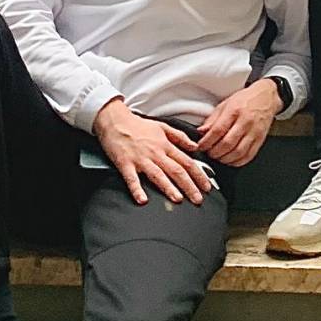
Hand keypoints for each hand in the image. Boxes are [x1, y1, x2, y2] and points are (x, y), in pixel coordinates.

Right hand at [92, 98, 214, 205]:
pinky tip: (142, 199)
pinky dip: (137, 189)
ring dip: (169, 188)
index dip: (199, 175)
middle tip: (198, 199)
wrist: (114, 120)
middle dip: (189, 186)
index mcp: (165, 145)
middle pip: (176, 171)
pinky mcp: (125, 164)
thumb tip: (195, 146)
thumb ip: (180, 137)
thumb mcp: (163, 126)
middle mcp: (156, 153)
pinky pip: (132, 179)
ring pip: (158, 175)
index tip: (206, 186)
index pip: (187, 162)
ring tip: (178, 199)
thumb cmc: (137, 125)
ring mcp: (141, 159)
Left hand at [196, 77, 282, 166]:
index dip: (207, 142)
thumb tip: (201, 132)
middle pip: (227, 143)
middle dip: (214, 152)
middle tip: (209, 152)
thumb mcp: (225, 104)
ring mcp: (254, 132)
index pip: (218, 130)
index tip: (201, 146)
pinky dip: (237, 162)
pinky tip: (230, 159)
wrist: (266, 98)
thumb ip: (212, 119)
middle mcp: (245, 122)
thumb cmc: (245, 100)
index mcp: (234, 111)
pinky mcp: (260, 140)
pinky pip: (248, 156)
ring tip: (218, 156)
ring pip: (238, 152)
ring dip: (225, 158)